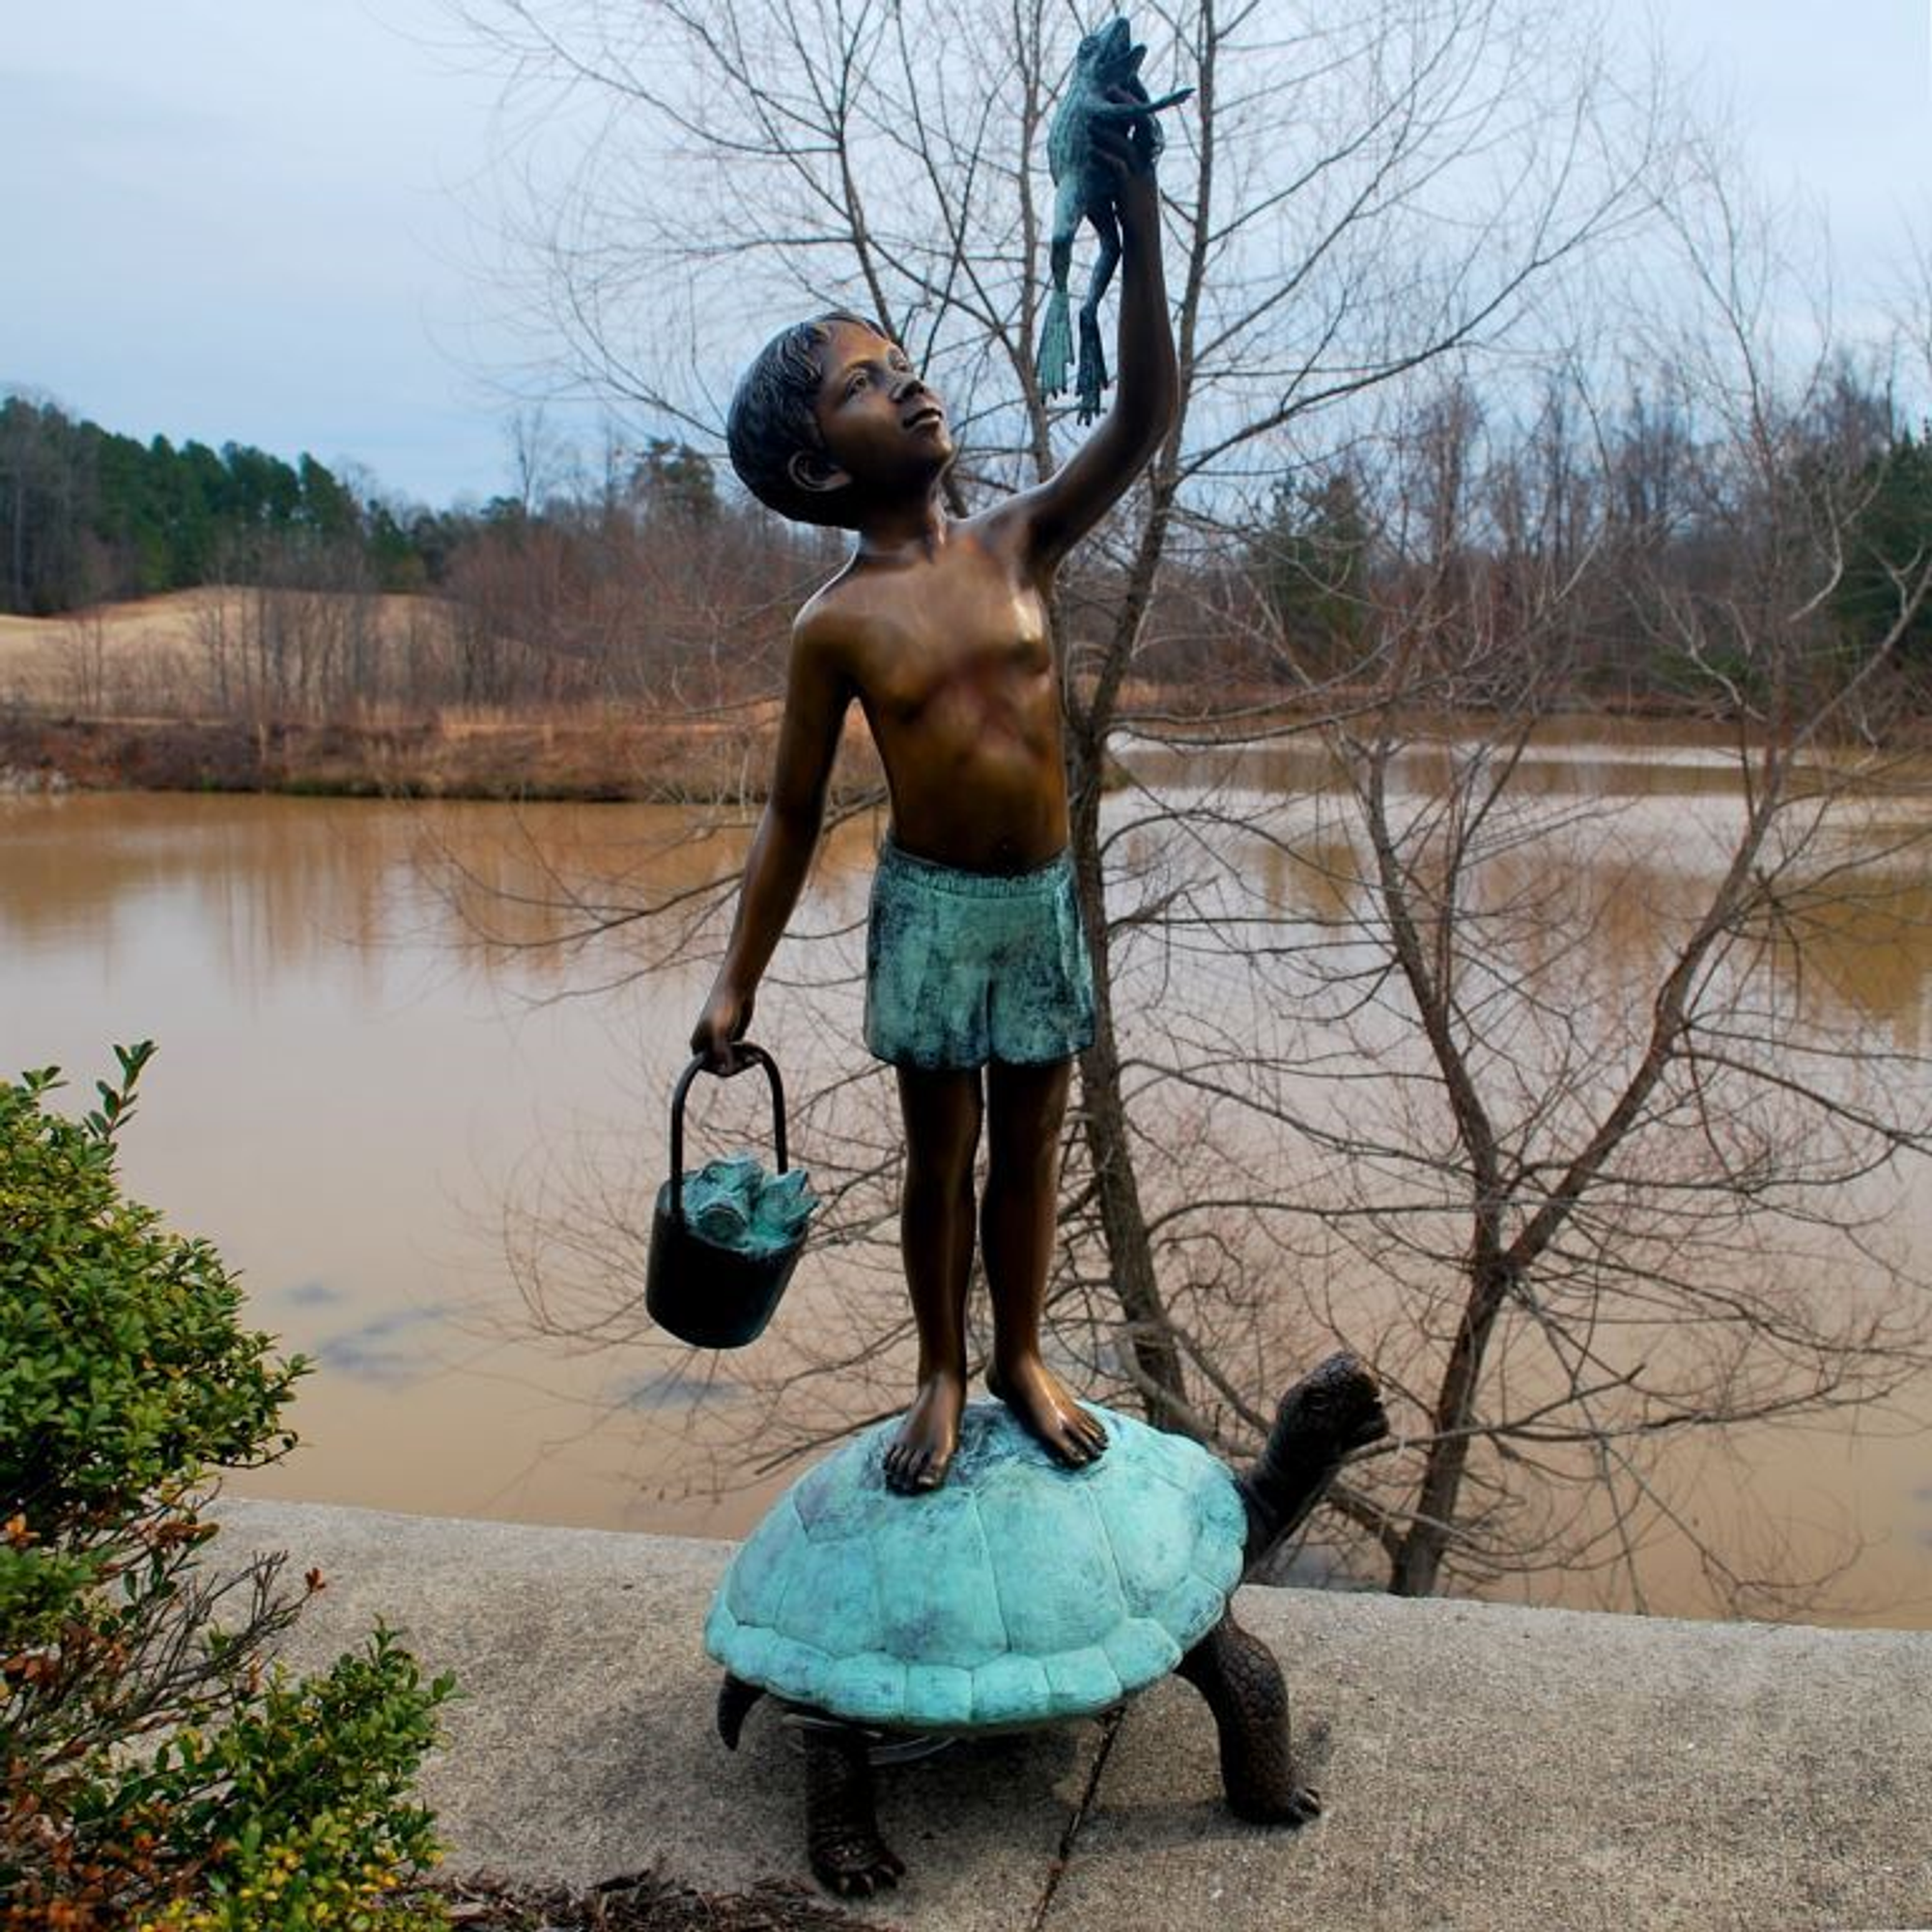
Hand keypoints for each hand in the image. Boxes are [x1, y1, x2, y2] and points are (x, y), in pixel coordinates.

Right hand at [690, 982, 753, 1070]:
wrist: (735, 988)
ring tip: (757, 1057)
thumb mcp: (721, 1031)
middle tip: (752, 1060)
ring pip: (733, 1061)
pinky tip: (759, 1054)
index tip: (739, 1066)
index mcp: (698, 1045)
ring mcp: (721, 1042)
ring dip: (746, 1061)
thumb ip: (722, 1052)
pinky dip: (749, 1055)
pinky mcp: (733, 1038)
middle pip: (723, 1066)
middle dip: (738, 1065)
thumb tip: (727, 1071)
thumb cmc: (723, 1007)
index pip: (709, 1067)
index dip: (724, 1070)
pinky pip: (740, 1053)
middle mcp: (708, 1045)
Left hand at [1093, 94, 1159, 230]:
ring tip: (1090, 120)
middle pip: (1141, 122)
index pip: (1145, 116)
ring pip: (1127, 145)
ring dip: (1108, 131)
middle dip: (1125, 104)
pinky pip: (1119, 168)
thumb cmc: (1132, 203)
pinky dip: (1105, 157)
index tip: (1119, 80)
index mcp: (1148, 151)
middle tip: (1107, 88)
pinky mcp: (1129, 189)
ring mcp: (1140, 173)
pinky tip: (1091, 150)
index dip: (1134, 97)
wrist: (1143, 233)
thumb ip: (1122, 152)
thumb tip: (1105, 132)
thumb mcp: (1130, 171)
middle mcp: (1147, 158)